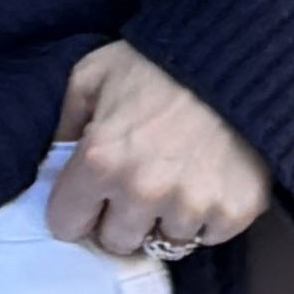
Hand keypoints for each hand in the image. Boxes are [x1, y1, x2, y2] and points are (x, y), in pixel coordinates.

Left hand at [50, 41, 271, 266]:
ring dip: (167, 218)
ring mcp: (191, 205)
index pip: (67, 226)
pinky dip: (208, 216)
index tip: (91, 196)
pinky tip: (209, 181)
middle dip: (121, 218)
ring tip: (178, 179)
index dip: (77, 209)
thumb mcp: (93, 75)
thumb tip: (55, 162)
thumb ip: (65, 122)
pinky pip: (209, 236)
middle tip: (138, 186)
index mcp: (100, 160)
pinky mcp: (234, 211)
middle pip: (116, 242)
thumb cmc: (158, 63)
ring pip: (165, 242)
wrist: (238, 51)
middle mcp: (143, 191)